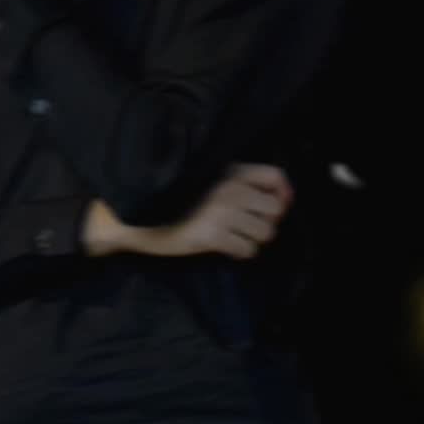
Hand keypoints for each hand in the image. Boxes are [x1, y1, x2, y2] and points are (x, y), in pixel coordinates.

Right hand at [83, 164, 294, 259]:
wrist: (140, 217)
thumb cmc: (178, 198)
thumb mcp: (209, 180)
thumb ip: (242, 183)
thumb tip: (282, 198)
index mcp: (230, 170)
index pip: (275, 176)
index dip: (283, 194)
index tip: (273, 206)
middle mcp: (229, 187)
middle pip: (276, 210)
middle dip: (265, 222)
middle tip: (247, 226)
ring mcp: (220, 211)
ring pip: (265, 233)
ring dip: (253, 239)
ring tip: (234, 236)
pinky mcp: (211, 235)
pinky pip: (247, 250)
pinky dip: (240, 252)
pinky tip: (223, 246)